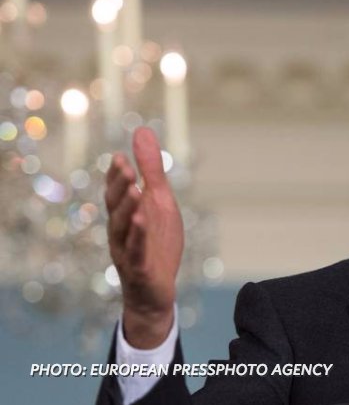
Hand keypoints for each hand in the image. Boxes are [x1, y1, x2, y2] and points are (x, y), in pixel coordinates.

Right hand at [105, 127, 183, 348]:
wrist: (156, 290)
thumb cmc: (156, 242)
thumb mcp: (159, 201)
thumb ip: (151, 169)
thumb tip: (142, 131)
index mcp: (125, 214)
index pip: (117, 192)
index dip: (117, 176)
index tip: (120, 157)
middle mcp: (120, 230)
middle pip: (116, 207)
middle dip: (120, 187)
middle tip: (126, 167)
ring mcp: (127, 250)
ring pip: (123, 228)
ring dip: (127, 209)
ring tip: (134, 190)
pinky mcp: (140, 268)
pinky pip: (137, 250)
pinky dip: (138, 235)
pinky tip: (142, 221)